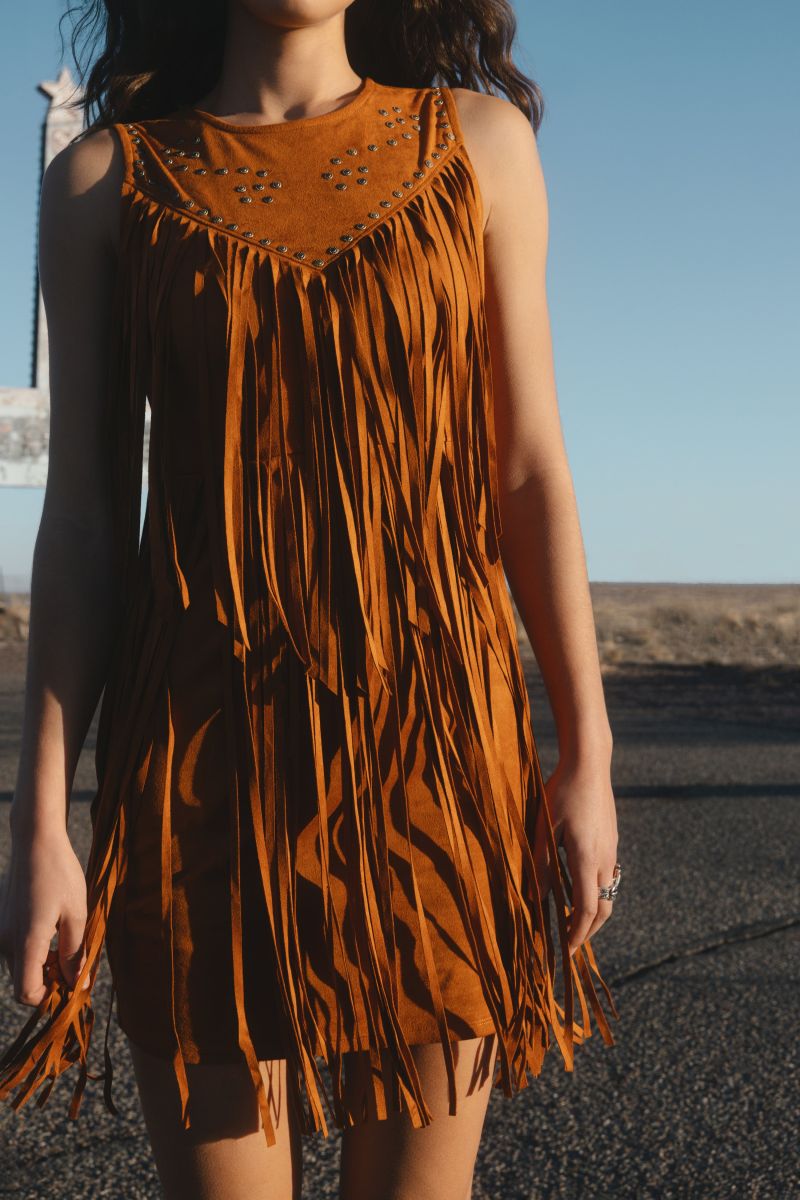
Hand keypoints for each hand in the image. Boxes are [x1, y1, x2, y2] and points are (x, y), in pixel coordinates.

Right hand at [0, 825, 88, 1005]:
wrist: (35, 841)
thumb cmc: (60, 873)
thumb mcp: (76, 913)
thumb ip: (74, 953)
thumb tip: (74, 983)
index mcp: (25, 942)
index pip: (26, 992)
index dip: (49, 996)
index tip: (71, 983)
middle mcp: (6, 940)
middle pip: (22, 980)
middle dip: (48, 979)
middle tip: (73, 961)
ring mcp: (0, 929)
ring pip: (19, 963)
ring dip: (41, 963)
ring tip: (66, 941)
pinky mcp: (1, 920)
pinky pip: (15, 946)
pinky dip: (33, 948)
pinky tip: (52, 927)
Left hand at [531, 756, 618, 955]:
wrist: (590, 764)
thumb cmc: (562, 792)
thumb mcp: (544, 828)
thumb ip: (541, 864)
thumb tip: (536, 898)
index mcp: (586, 858)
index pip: (585, 909)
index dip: (577, 934)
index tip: (567, 951)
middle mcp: (604, 858)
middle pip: (603, 908)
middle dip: (588, 930)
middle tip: (570, 943)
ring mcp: (611, 849)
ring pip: (608, 892)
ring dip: (592, 912)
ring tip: (572, 920)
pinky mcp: (612, 840)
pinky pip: (608, 876)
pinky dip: (596, 893)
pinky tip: (579, 889)